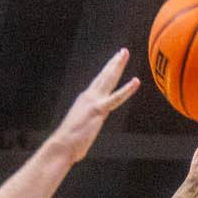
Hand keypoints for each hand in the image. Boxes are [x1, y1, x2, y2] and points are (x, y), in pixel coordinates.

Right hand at [46, 48, 141, 162]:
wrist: (62, 146)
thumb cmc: (69, 142)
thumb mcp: (80, 128)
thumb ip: (87, 124)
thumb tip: (87, 129)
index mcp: (85, 100)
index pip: (99, 83)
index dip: (107, 71)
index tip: (114, 62)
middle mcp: (89, 97)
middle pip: (104, 76)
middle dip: (114, 62)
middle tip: (123, 51)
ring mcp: (94, 101)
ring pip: (109, 79)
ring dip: (117, 65)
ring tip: (124, 53)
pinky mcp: (98, 110)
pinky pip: (116, 98)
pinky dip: (127, 89)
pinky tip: (136, 81)